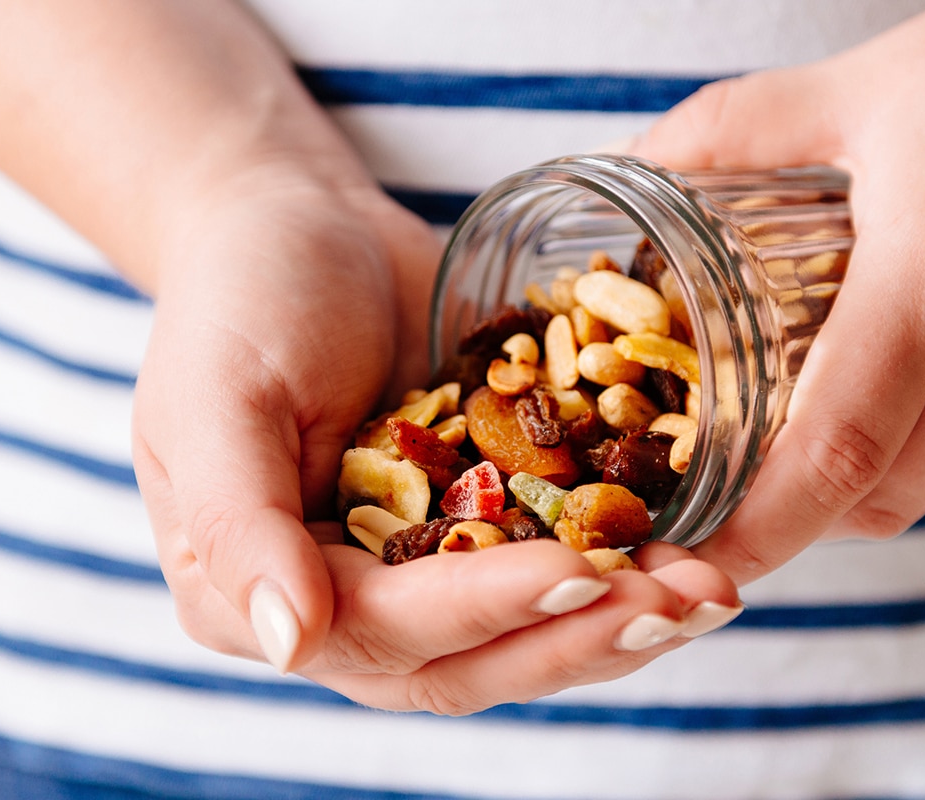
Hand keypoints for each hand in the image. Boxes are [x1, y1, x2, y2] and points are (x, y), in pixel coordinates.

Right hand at [131, 169, 739, 712]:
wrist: (300, 227)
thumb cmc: (239, 299)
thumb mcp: (215, 396)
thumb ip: (236, 524)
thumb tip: (291, 645)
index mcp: (254, 596)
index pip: (380, 631)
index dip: (483, 610)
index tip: (578, 571)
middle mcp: (340, 607)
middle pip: (467, 662)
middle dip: (576, 637)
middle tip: (677, 603)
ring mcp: (417, 575)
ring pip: (524, 635)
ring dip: (618, 620)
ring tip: (709, 590)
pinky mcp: (482, 529)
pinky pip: (557, 566)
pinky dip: (626, 565)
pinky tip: (698, 546)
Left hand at [631, 0, 924, 583]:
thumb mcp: (864, 90)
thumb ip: (733, 130)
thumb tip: (638, 161)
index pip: (836, 452)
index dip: (761, 529)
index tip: (702, 561)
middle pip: (891, 490)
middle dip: (812, 505)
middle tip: (756, 477)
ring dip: (890, 477)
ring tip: (849, 418)